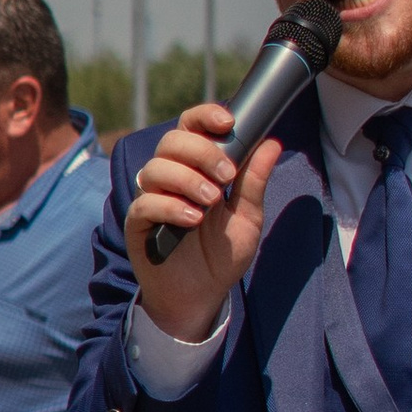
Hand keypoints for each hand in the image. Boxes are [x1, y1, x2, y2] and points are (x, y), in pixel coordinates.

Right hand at [124, 100, 281, 340]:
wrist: (202, 296)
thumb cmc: (222, 253)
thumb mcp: (247, 217)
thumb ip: (254, 181)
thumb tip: (273, 143)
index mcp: (195, 166)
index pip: (191, 126)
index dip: (205, 116)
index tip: (228, 122)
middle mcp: (170, 176)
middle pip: (172, 141)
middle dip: (202, 152)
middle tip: (226, 176)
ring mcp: (151, 198)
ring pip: (155, 168)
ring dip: (187, 180)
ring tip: (211, 202)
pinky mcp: (138, 223)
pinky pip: (145, 203)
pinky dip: (170, 207)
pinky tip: (192, 219)